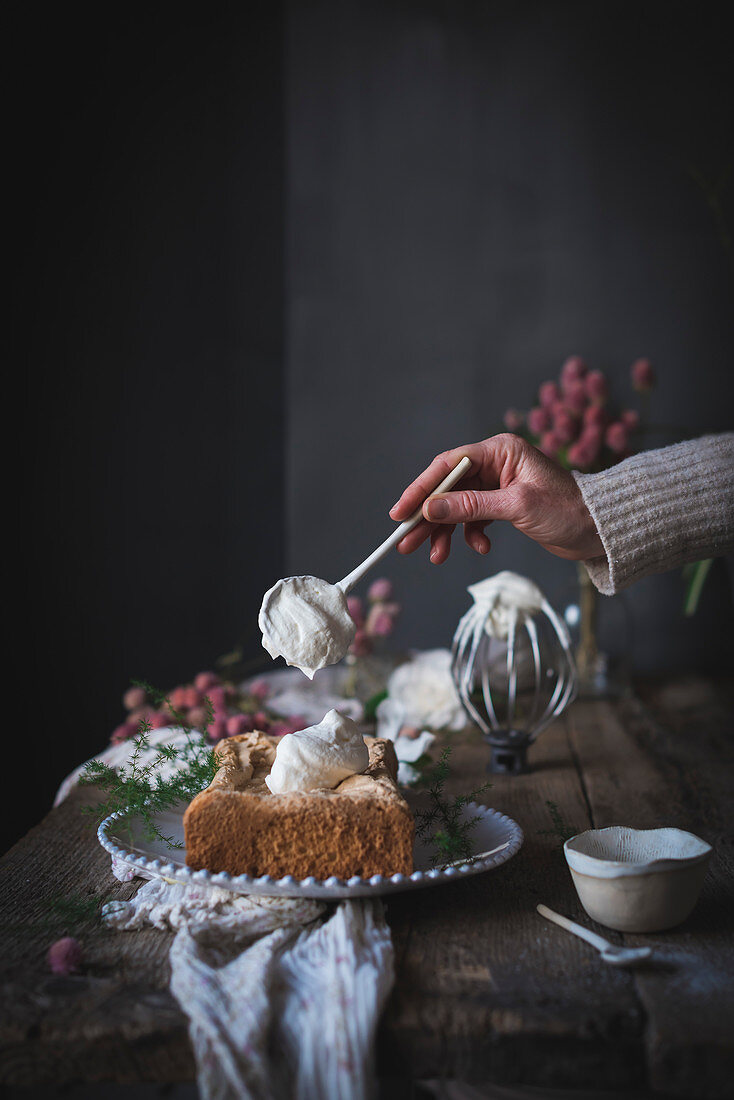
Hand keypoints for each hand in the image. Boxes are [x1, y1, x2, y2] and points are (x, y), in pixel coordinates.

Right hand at [389, 434, 603, 563]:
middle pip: (448, 488)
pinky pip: (474, 519)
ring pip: (458, 507)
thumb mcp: (517, 507)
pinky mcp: (503, 506)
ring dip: (445, 532)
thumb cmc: (568, 510)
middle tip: (407, 541)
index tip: (400, 513)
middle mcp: (496, 463)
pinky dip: (471, 536)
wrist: (599, 531)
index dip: (421, 489)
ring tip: (435, 556)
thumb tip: (429, 509)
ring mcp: (498, 485)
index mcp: (500, 450)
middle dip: (428, 517)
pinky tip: (481, 547)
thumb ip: (470, 507)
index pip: (448, 465)